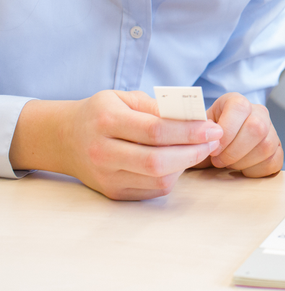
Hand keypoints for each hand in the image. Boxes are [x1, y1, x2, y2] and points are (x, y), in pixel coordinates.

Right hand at [11, 91, 222, 200]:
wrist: (64, 139)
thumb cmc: (101, 113)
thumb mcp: (124, 97)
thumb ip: (157, 107)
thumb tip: (194, 118)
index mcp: (107, 120)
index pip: (155, 131)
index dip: (189, 131)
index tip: (214, 128)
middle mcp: (103, 151)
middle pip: (157, 161)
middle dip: (194, 152)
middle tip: (214, 141)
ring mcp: (106, 176)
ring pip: (157, 180)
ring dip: (186, 166)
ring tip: (199, 150)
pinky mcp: (112, 193)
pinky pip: (152, 191)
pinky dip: (172, 177)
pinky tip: (179, 163)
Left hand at [203, 93, 282, 177]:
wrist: (215, 146)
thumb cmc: (205, 137)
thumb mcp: (195, 131)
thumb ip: (196, 133)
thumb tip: (207, 140)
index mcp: (236, 102)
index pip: (239, 107)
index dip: (226, 130)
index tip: (213, 148)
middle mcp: (258, 112)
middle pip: (257, 128)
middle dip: (233, 151)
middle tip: (218, 161)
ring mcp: (271, 130)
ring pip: (266, 146)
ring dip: (242, 162)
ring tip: (228, 164)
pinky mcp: (277, 149)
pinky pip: (273, 162)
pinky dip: (255, 171)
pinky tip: (241, 168)